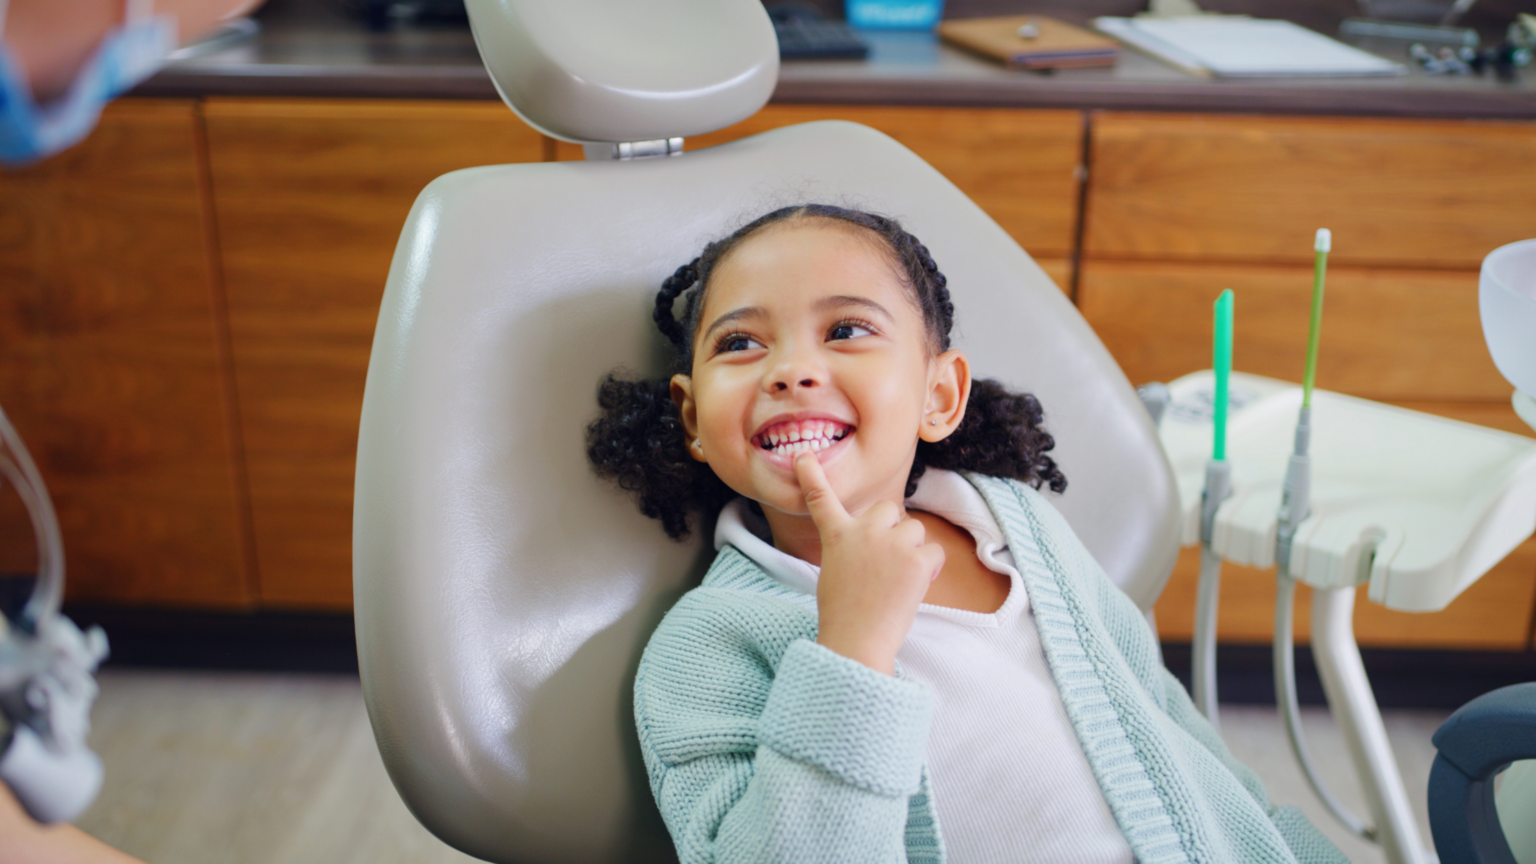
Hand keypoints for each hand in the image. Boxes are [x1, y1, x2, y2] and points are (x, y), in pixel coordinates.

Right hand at [795, 452, 943, 675]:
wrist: (857, 640)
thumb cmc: (845, 614)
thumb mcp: (835, 573)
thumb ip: (852, 549)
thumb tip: (879, 546)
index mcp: (837, 536)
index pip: (822, 500)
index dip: (812, 476)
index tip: (804, 456)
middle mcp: (863, 532)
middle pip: (889, 508)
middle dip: (893, 528)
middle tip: (887, 558)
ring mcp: (892, 543)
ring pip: (915, 529)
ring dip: (912, 550)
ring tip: (897, 580)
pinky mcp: (917, 559)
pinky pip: (934, 552)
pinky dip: (930, 569)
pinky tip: (914, 587)